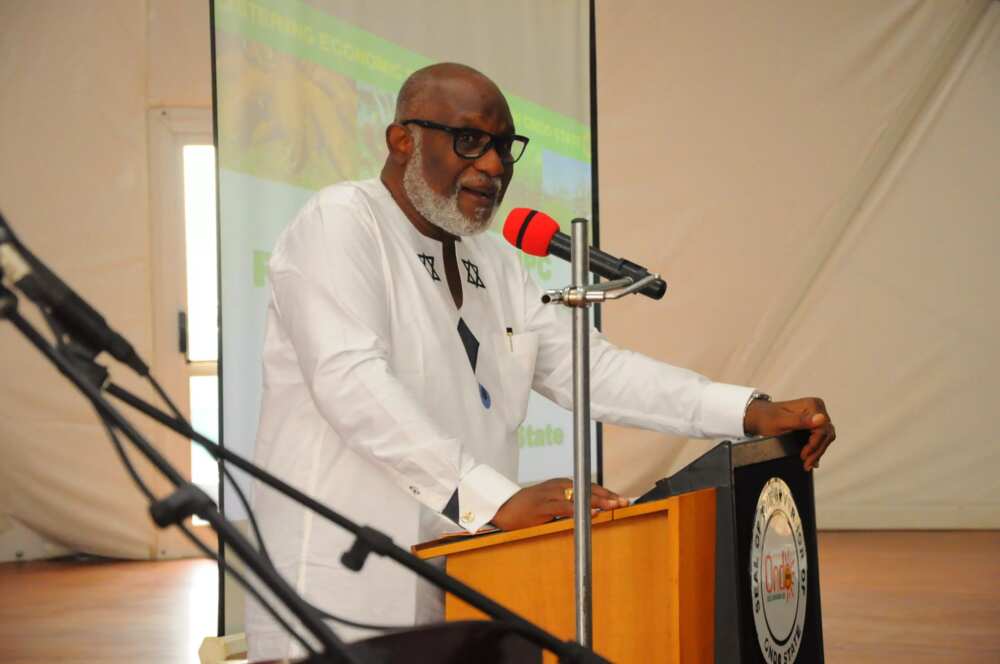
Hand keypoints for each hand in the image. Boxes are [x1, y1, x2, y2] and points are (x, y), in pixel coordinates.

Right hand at [491, 478, 628, 530]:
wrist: (503, 508)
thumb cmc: (528, 509)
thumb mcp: (551, 504)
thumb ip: (569, 505)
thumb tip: (592, 514)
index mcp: (561, 484)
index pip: (589, 486)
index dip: (606, 492)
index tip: (622, 499)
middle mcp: (557, 485)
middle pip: (587, 488)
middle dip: (608, 495)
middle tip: (624, 501)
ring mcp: (549, 494)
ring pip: (579, 495)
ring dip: (598, 501)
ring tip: (613, 505)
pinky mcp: (542, 505)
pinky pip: (564, 506)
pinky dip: (578, 510)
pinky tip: (590, 513)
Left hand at [743, 397, 834, 471]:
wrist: (759, 417)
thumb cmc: (766, 417)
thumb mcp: (780, 421)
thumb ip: (800, 421)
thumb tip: (821, 418)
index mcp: (812, 405)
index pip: (823, 428)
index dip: (815, 444)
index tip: (804, 455)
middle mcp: (817, 408)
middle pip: (826, 434)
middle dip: (817, 451)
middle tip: (806, 464)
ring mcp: (816, 416)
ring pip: (825, 438)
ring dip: (817, 452)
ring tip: (808, 464)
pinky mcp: (813, 424)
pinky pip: (821, 438)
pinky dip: (816, 449)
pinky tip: (811, 458)